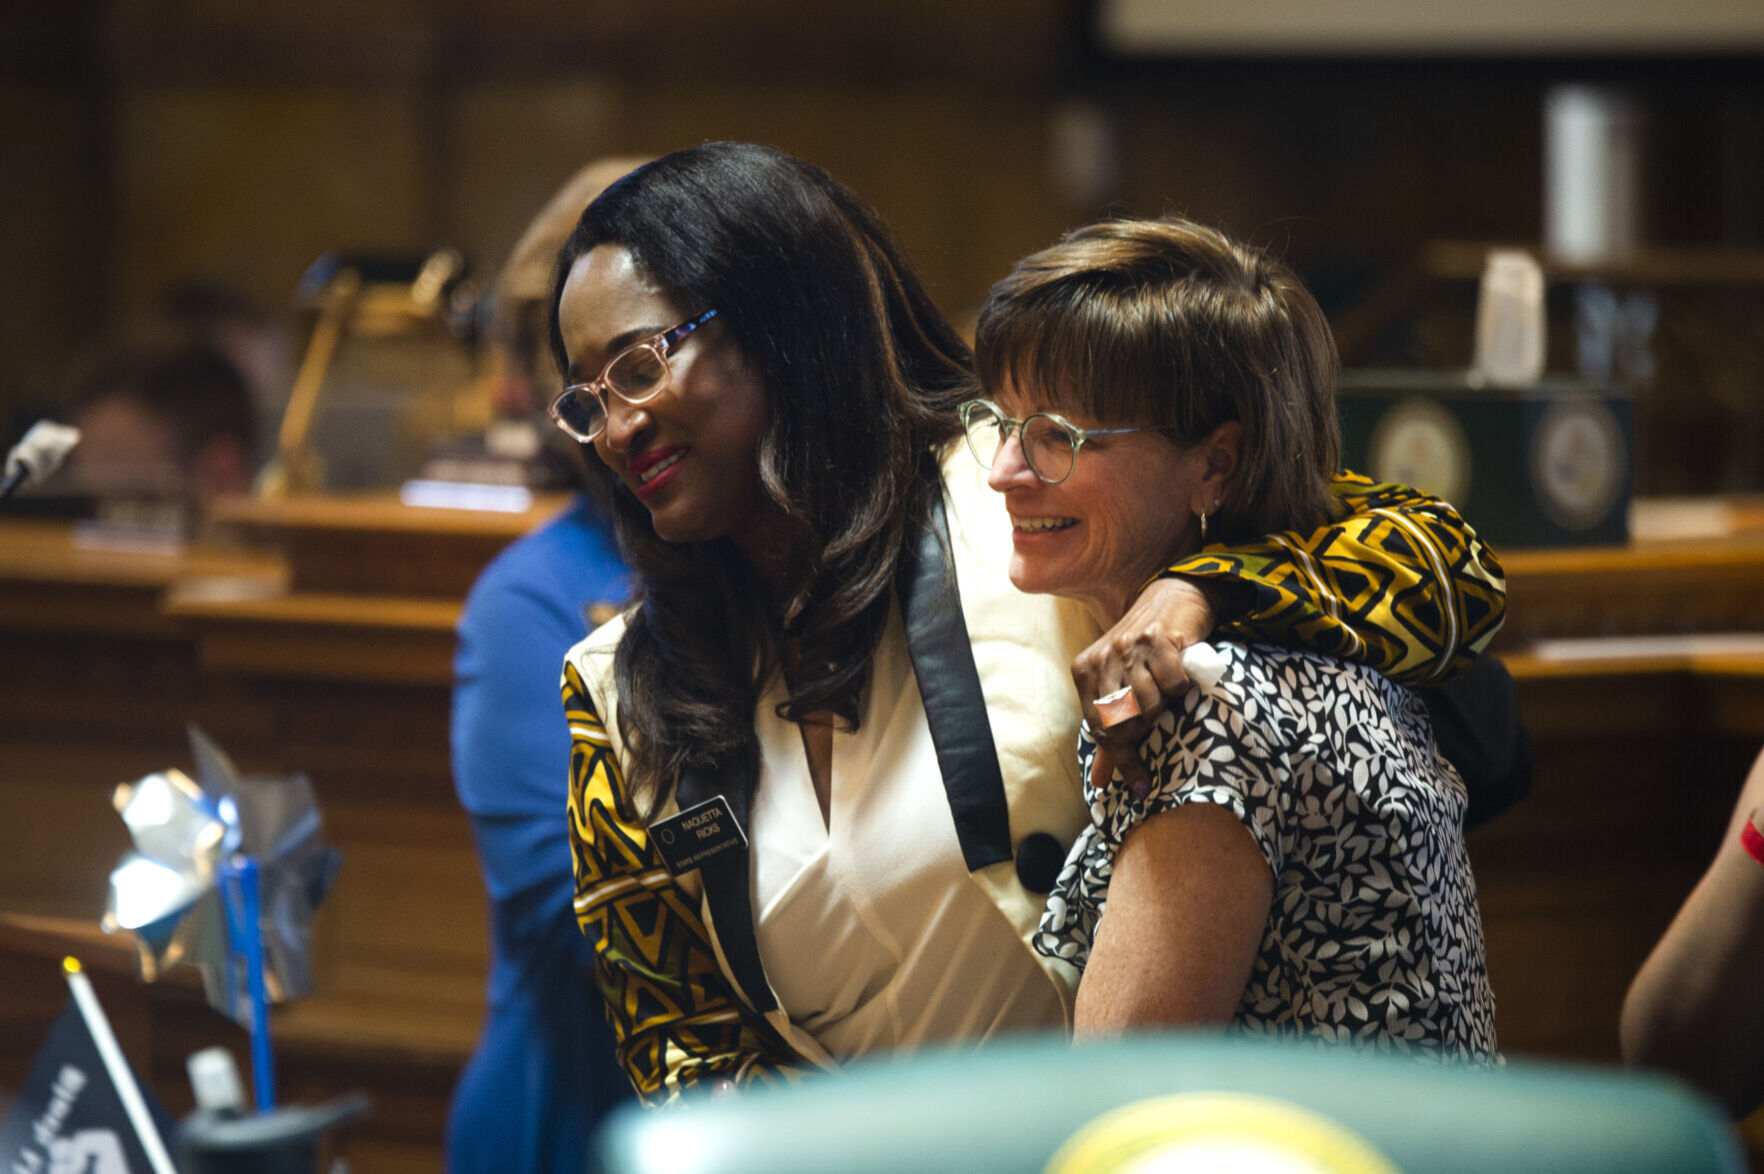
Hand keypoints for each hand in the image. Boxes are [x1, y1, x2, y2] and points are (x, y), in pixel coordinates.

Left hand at [1073, 577, 1216, 792]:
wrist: (1173, 598)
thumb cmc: (1144, 652)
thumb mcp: (1119, 687)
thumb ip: (1109, 732)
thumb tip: (1100, 781)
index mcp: (1085, 670)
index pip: (1098, 729)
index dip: (1122, 760)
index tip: (1142, 787)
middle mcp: (1102, 657)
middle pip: (1123, 722)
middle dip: (1146, 728)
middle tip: (1158, 713)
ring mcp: (1129, 646)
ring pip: (1150, 705)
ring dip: (1166, 704)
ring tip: (1165, 688)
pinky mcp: (1158, 638)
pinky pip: (1174, 685)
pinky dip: (1182, 685)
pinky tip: (1178, 670)